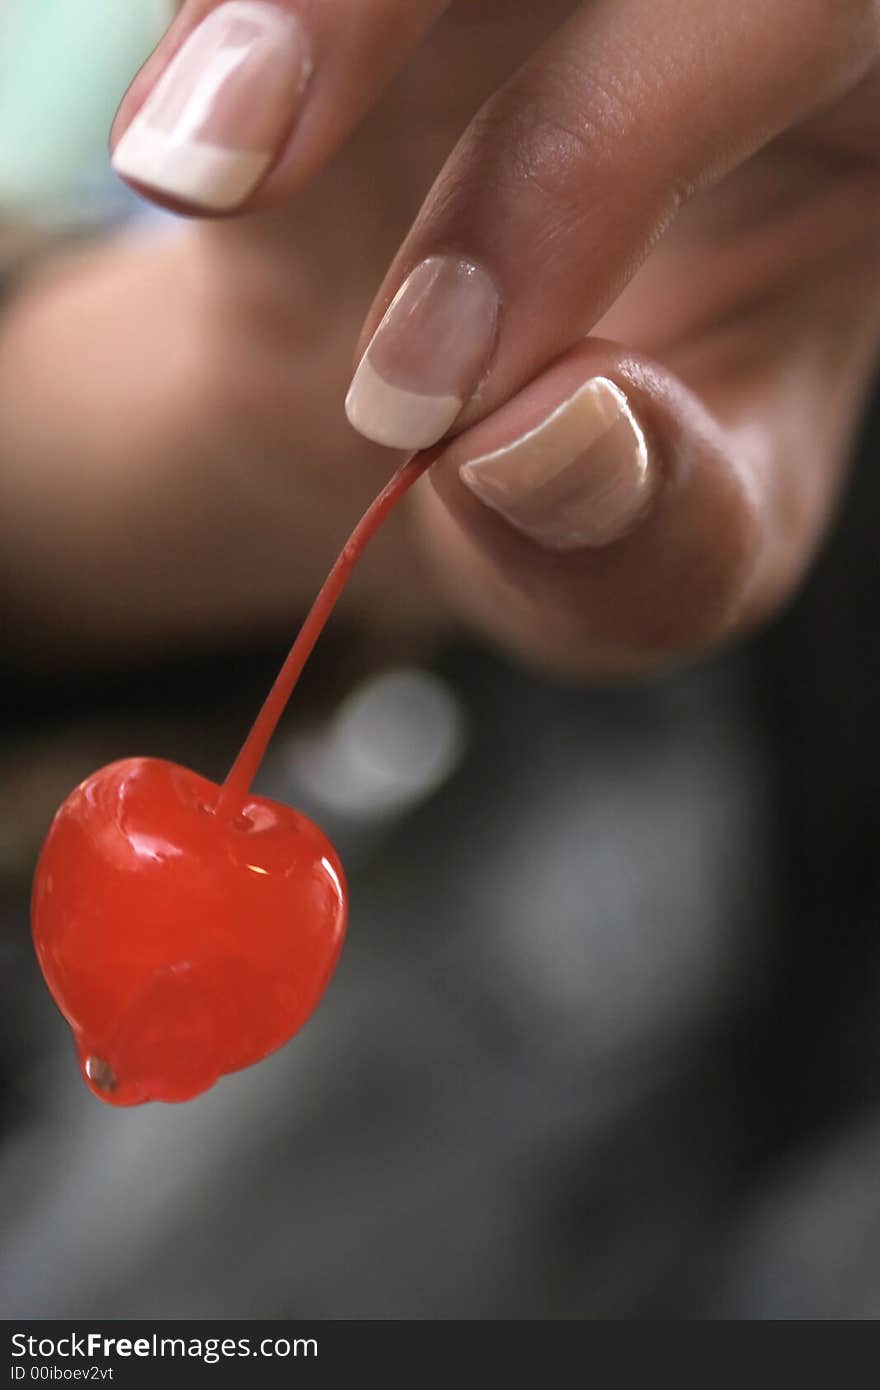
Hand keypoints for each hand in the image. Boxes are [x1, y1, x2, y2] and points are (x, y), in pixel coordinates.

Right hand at [22, 1, 879, 669]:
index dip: (595, 158)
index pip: (801, 13)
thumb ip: (664, 534)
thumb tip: (552, 446)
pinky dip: (217, 15)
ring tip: (192, 169)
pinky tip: (181, 142)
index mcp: (869, 113)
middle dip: (397, 24)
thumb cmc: (611, 489)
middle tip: (279, 244)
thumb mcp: (678, 559)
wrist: (458, 451)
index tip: (430, 378)